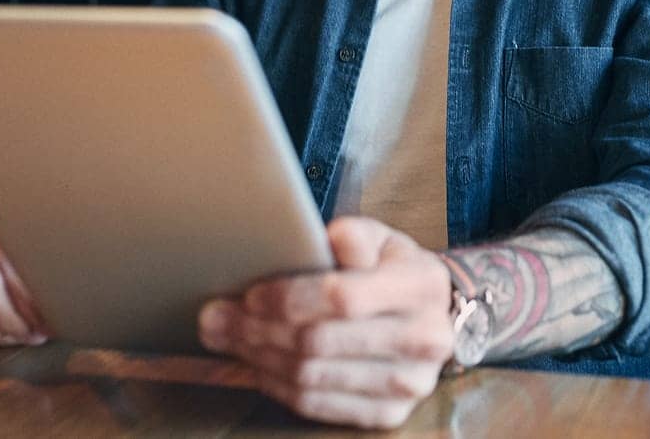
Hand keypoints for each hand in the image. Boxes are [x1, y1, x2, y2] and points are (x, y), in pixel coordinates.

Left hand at [197, 216, 453, 428]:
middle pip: (319, 341)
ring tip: (226, 339)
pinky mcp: (389, 415)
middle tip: (216, 317)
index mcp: (420, 286)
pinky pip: (318, 406)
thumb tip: (325, 240)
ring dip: (258, 359)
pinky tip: (256, 365)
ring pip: (312, 377)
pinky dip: (277, 385)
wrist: (433, 317)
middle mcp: (424, 340)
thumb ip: (352, 235)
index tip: (250, 294)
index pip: (342, 297)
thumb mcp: (380, 238)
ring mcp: (408, 384)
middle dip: (257, 330)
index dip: (289, 298)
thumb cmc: (392, 271)